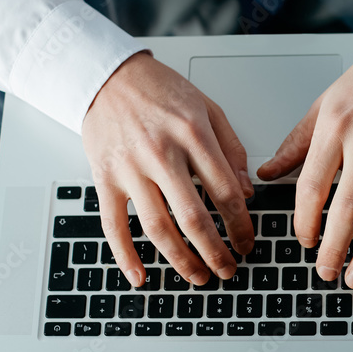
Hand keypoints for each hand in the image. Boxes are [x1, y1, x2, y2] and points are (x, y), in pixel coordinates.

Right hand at [82, 52, 253, 287]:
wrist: (107, 75)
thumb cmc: (159, 90)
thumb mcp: (207, 108)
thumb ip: (231, 149)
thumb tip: (246, 191)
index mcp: (193, 134)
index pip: (225, 191)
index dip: (240, 224)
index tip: (247, 241)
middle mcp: (161, 153)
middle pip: (194, 217)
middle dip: (216, 251)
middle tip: (229, 268)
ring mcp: (130, 168)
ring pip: (158, 227)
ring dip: (181, 259)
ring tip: (199, 276)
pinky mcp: (104, 177)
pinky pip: (113, 224)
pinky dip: (125, 255)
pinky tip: (140, 276)